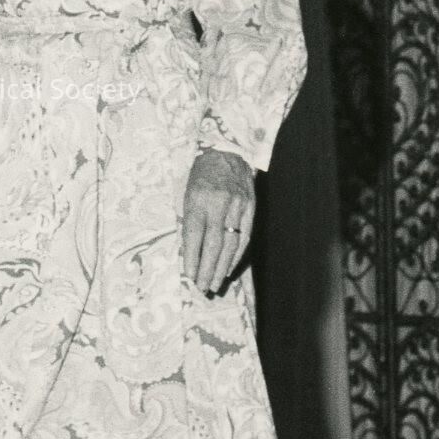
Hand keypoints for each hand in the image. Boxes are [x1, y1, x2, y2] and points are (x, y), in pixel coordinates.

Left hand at [181, 149, 254, 295]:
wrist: (227, 151)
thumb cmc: (201, 175)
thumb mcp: (187, 193)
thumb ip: (190, 221)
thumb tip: (190, 254)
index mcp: (198, 199)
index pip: (194, 235)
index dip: (193, 259)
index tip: (190, 277)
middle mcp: (219, 203)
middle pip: (214, 244)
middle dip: (208, 269)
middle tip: (203, 287)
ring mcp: (237, 205)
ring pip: (231, 243)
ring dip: (222, 267)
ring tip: (215, 283)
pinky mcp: (250, 207)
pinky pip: (244, 236)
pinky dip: (237, 255)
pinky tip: (229, 268)